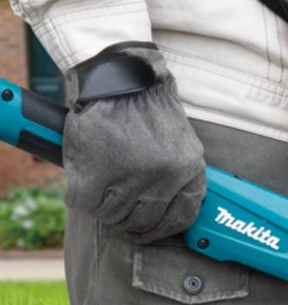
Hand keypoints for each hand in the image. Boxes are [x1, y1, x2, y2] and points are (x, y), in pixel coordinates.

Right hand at [62, 42, 206, 243]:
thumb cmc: (147, 106)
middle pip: (145, 222)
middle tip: (118, 215)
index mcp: (188, 170)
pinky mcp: (96, 172)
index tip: (150, 230)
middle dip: (130, 223)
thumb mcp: (181, 141)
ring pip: (114, 216)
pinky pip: (86, 203)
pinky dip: (81, 199)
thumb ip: (180, 174)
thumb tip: (170, 209)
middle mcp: (164, 178)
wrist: (120, 75)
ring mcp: (130, 177)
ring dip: (104, 210)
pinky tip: (83, 188)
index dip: (163, 228)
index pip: (181, 217)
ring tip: (100, 195)